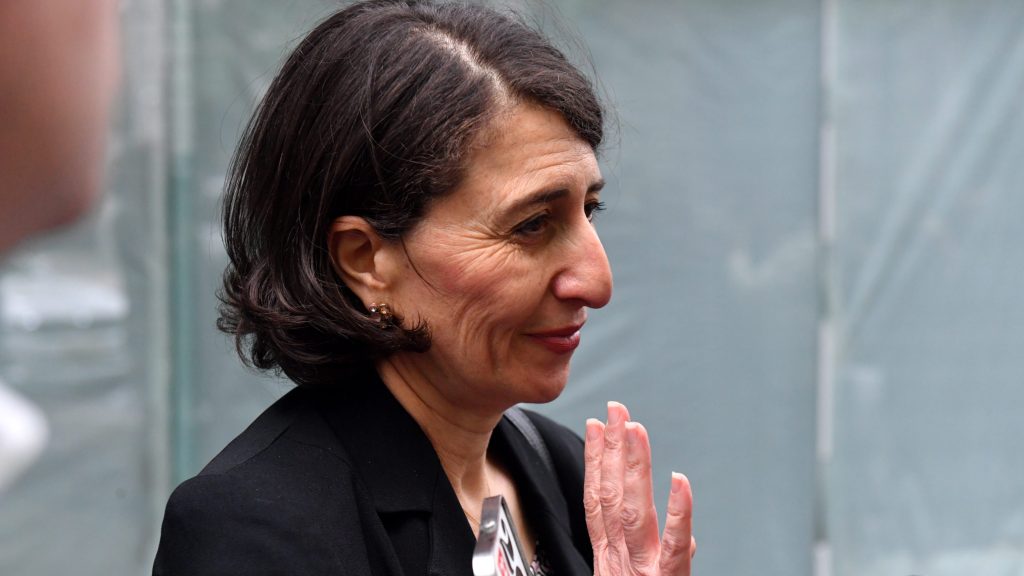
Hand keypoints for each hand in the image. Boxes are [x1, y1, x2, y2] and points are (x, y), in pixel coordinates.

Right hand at [584, 402, 694, 575]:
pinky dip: (678, 512)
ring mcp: (644, 567)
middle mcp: (623, 556)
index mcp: (611, 555)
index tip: (595, 427)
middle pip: (612, 495)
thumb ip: (661, 558)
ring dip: (633, 466)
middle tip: (616, 411)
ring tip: (635, 431)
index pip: (598, 499)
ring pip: (634, 510)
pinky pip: (675, 544)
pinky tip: (679, 481)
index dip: (594, 461)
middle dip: (612, 448)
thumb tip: (686, 539)